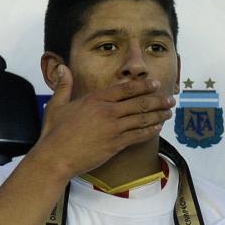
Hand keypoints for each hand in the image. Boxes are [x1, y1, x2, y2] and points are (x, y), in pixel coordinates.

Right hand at [33, 66, 174, 177]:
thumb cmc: (54, 132)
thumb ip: (63, 85)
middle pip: (139, 103)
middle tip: (170, 99)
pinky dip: (150, 131)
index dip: (143, 85)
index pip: (125, 89)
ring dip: (158, 115)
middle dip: (158, 100)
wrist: (56, 157)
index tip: (156, 84)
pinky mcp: (116, 144)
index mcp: (94, 99)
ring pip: (142, 119)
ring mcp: (113, 129)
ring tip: (169, 112)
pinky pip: (138, 135)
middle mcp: (107, 112)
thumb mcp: (56, 105)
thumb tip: (62, 67)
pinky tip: (157, 128)